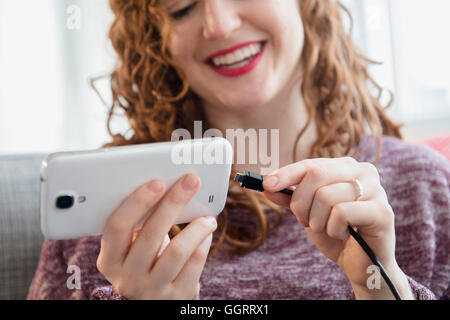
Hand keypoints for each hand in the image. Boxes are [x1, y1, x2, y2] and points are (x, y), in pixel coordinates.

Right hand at [96, 173, 216, 299]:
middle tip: (190, 181)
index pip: (117, 227)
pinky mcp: (177, 296)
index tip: (157, 182)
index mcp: (110, 260)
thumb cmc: (144, 264)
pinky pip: (194, 263)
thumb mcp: (131, 250)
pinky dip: (203, 242)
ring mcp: (152, 289)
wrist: (153, 301)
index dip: (137, 203)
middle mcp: (127, 277)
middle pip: (151, 234)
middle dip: (174, 202)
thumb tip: (166, 187)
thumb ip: (140, 226)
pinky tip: (206, 231)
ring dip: (196, 227)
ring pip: (177, 251)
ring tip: (207, 217)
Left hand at [262, 157, 412, 298]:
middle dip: (301, 203)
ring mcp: (376, 190)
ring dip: (317, 221)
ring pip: (326, 196)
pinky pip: (341, 213)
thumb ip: (290, 197)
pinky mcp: (383, 212)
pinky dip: (333, 230)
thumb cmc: (336, 233)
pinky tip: (344, 235)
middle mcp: (364, 171)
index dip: (286, 174)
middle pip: (316, 176)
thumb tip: (267, 185)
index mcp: (346, 166)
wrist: (361, 263)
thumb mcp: (308, 212)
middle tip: (305, 221)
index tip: (266, 184)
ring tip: (328, 229)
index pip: (310, 164)